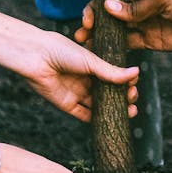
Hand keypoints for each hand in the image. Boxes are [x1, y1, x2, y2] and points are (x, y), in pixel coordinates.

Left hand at [23, 29, 137, 119]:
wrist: (35, 57)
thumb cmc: (61, 51)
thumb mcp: (91, 60)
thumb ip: (112, 71)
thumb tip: (136, 73)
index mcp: (91, 64)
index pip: (113, 76)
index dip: (125, 81)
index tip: (134, 83)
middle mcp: (85, 79)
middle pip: (108, 92)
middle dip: (123, 97)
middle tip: (132, 98)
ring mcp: (77, 92)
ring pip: (99, 105)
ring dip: (114, 109)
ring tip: (130, 112)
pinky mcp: (67, 104)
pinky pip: (84, 115)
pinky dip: (97, 120)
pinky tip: (110, 121)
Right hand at [77, 0, 171, 50]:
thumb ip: (136, 6)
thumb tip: (107, 7)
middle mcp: (139, 3)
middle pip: (110, 8)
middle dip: (94, 15)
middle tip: (84, 25)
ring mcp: (144, 21)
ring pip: (116, 26)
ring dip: (100, 32)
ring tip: (84, 40)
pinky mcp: (149, 39)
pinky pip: (128, 43)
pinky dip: (114, 47)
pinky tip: (100, 52)